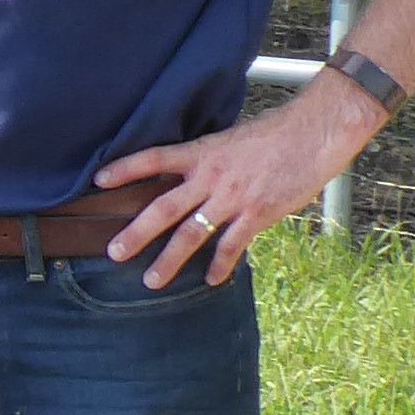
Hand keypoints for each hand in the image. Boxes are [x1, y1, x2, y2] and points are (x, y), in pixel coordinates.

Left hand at [97, 87, 372, 288]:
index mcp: (202, 153)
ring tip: (150, 282)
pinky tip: (213, 281)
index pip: (154, 158)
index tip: (98, 180)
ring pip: (192, 235)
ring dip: (170, 261)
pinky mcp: (258, 214)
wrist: (316, 133)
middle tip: (113, 253)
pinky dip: (221, 265)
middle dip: (136, 233)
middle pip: (163, 208)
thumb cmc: (277, 132)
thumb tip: (192, 174)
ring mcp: (233, 198)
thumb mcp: (232, 139)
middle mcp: (211, 177)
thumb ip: (210, 159)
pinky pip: (232, 246)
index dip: (125, 169)